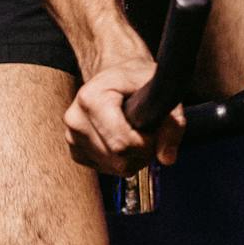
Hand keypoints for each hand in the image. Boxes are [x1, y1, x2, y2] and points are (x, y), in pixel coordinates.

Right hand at [63, 54, 186, 175]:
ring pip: (114, 167)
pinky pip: (106, 169)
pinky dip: (121, 160)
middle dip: (143, 152)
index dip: (148, 144)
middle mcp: (75, 119)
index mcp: (91, 98)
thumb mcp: (160, 91)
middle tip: (150, 131)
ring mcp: (71, 136)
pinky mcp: (75, 150)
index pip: (122, 143)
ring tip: (138, 132)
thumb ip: (171, 124)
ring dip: (134, 157)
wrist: (114, 75)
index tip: (157, 129)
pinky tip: (125, 139)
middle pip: (119, 159)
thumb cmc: (137, 78)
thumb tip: (168, 158)